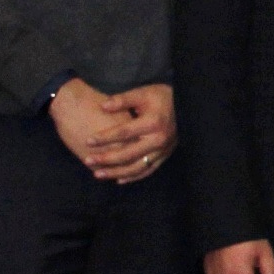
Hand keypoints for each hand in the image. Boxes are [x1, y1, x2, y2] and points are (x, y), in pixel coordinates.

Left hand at [50, 79, 174, 182]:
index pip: (124, 133)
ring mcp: (162, 150)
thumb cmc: (161, 97)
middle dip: (106, 159)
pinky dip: (133, 177)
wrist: (185, 106)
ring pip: (137, 167)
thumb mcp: (143, 93)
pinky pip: (148, 170)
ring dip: (116, 172)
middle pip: (128, 154)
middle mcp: (158, 140)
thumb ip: (123, 99)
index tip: (88, 141)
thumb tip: (103, 106)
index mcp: (152, 123)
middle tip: (88, 160)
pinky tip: (118, 180)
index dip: (105, 138)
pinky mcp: (165, 156)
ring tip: (98, 174)